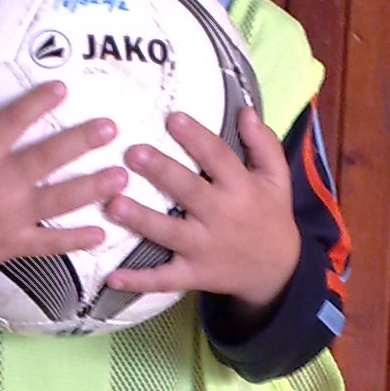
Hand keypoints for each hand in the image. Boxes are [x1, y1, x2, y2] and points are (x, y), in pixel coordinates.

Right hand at [0, 80, 126, 332]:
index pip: (11, 123)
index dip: (36, 103)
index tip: (62, 88)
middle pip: (45, 159)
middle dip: (80, 142)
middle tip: (111, 128)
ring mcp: (9, 217)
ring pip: (57, 200)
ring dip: (91, 188)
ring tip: (121, 177)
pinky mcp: (13, 245)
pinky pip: (49, 242)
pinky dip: (75, 240)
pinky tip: (101, 233)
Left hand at [105, 105, 297, 323]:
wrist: (277, 270)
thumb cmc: (269, 215)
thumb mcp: (277, 178)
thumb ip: (262, 143)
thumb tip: (244, 110)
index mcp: (242, 188)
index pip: (218, 158)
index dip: (197, 137)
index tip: (172, 118)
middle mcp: (222, 217)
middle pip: (188, 191)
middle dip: (161, 172)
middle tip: (132, 153)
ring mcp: (205, 249)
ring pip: (169, 233)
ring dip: (141, 220)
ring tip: (113, 204)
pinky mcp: (193, 274)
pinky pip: (164, 279)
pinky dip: (139, 281)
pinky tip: (112, 277)